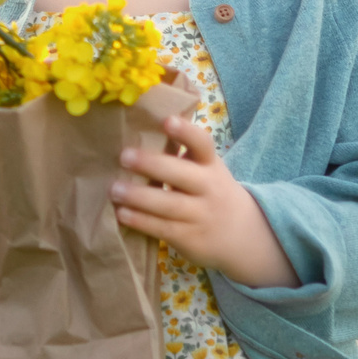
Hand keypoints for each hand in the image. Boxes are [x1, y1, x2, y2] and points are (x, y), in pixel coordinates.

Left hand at [114, 114, 299, 289]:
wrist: (243, 234)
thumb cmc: (212, 193)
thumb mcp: (208, 170)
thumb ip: (184, 155)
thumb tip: (143, 129)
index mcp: (210, 164)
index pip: (202, 144)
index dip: (186, 132)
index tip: (167, 120)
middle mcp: (208, 187)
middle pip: (181, 174)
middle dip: (152, 164)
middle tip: (124, 156)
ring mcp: (200, 214)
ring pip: (169, 204)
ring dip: (139, 196)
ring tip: (114, 189)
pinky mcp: (190, 238)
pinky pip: (163, 228)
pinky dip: (141, 221)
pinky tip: (122, 214)